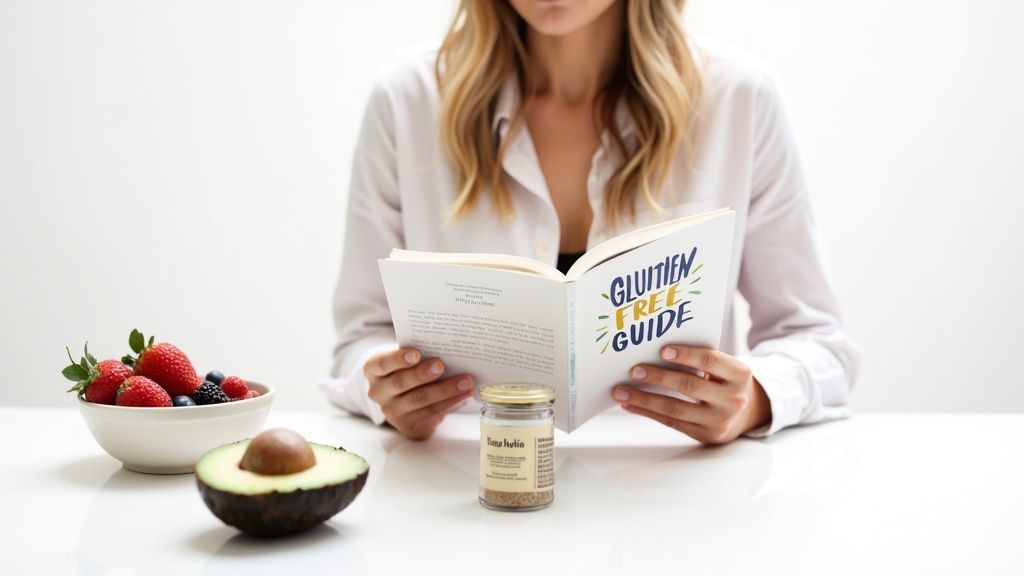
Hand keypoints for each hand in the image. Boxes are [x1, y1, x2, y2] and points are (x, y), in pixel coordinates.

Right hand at [364, 347, 473, 439]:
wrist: (402, 400)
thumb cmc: (407, 370)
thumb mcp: (404, 361)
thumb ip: (418, 355)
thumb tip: (449, 350)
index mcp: (374, 370)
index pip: (382, 364)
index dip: (398, 359)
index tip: (416, 353)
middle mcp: (378, 392)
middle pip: (401, 382)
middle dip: (422, 374)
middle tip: (441, 365)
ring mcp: (392, 411)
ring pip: (420, 399)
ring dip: (445, 389)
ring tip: (465, 381)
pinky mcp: (409, 425)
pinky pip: (432, 412)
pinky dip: (451, 402)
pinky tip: (465, 394)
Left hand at [611, 345, 770, 444]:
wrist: (749, 413)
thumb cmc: (726, 382)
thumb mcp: (726, 368)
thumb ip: (703, 359)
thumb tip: (656, 351)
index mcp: (739, 374)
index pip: (711, 360)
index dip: (687, 355)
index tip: (663, 349)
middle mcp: (733, 399)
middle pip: (690, 385)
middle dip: (659, 377)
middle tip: (634, 369)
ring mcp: (719, 420)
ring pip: (676, 408)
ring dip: (644, 398)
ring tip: (621, 390)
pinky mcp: (705, 435)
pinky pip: (671, 422)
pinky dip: (647, 412)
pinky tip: (630, 403)